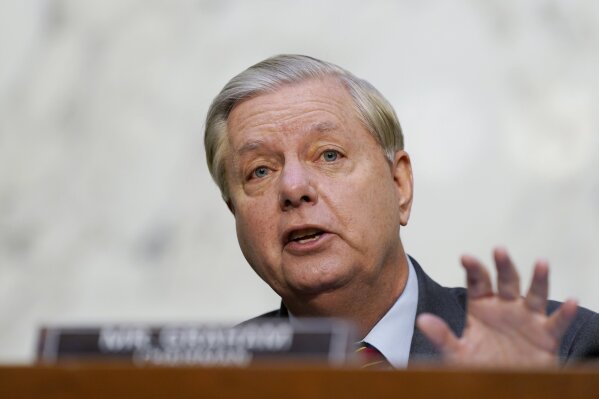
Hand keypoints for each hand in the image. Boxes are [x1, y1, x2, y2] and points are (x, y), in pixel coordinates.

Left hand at [416, 247, 577, 367]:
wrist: (504, 386)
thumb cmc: (479, 366)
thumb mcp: (457, 353)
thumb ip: (442, 336)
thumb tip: (421, 320)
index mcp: (481, 306)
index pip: (477, 282)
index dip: (473, 268)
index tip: (466, 257)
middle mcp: (505, 306)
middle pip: (505, 281)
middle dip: (503, 265)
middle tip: (499, 249)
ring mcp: (527, 318)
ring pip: (534, 294)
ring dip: (539, 279)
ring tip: (542, 263)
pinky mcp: (546, 336)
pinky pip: (556, 323)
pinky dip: (564, 313)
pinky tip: (571, 301)